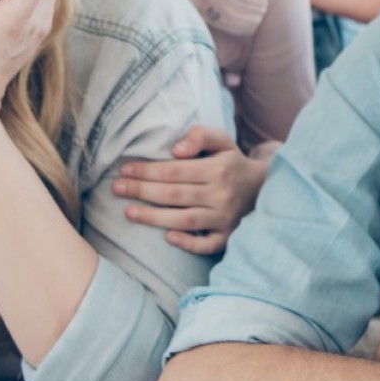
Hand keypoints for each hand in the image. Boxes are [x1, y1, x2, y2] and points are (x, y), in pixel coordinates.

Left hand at [112, 125, 266, 254]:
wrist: (262, 188)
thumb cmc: (231, 162)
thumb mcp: (221, 140)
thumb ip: (200, 136)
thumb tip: (176, 150)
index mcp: (219, 169)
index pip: (175, 171)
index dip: (147, 171)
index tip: (124, 170)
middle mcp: (222, 195)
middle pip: (174, 195)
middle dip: (141, 191)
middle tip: (117, 188)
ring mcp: (225, 218)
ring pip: (185, 220)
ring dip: (153, 217)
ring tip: (128, 212)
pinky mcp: (228, 236)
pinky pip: (207, 245)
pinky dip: (188, 243)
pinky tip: (167, 238)